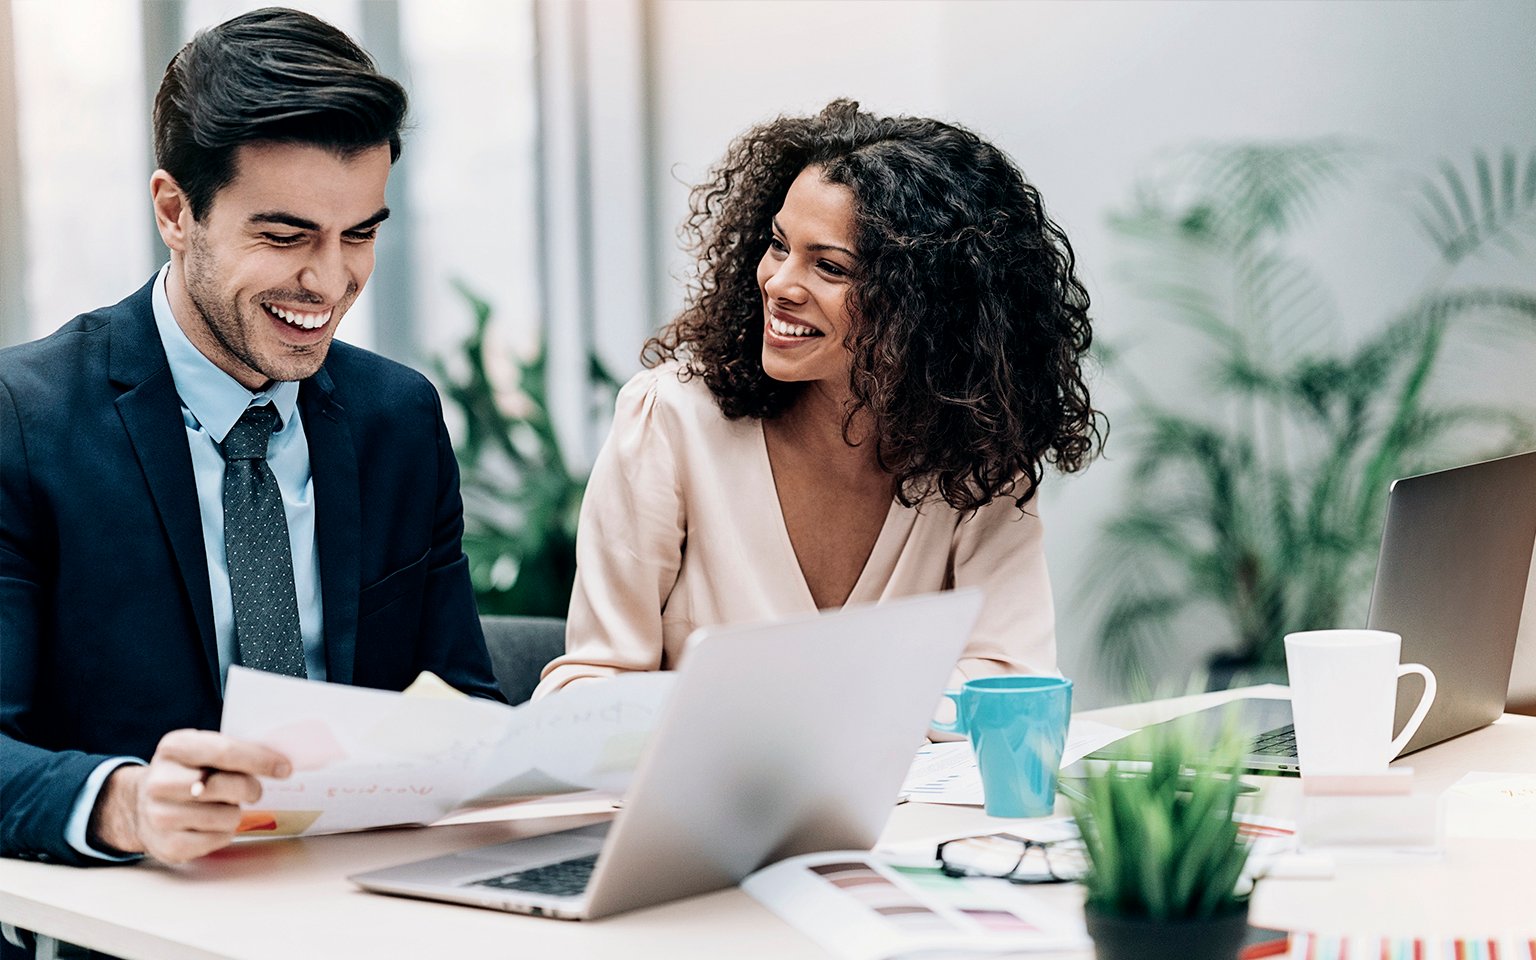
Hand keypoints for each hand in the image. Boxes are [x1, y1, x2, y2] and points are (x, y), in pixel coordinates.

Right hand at [89, 729, 291, 863]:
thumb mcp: (201, 750)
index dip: (260, 760)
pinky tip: (211, 824)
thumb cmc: (187, 773)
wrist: (141, 806)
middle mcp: (160, 781)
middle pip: (225, 786)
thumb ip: (233, 752)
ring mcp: (160, 816)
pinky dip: (225, 832)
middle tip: (252, 790)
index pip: (224, 752)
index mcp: (174, 747)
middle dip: (249, 789)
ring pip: (226, 817)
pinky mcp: (168, 846)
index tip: (285, 768)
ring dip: (235, 813)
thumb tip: (280, 762)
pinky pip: (219, 840)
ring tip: (222, 807)